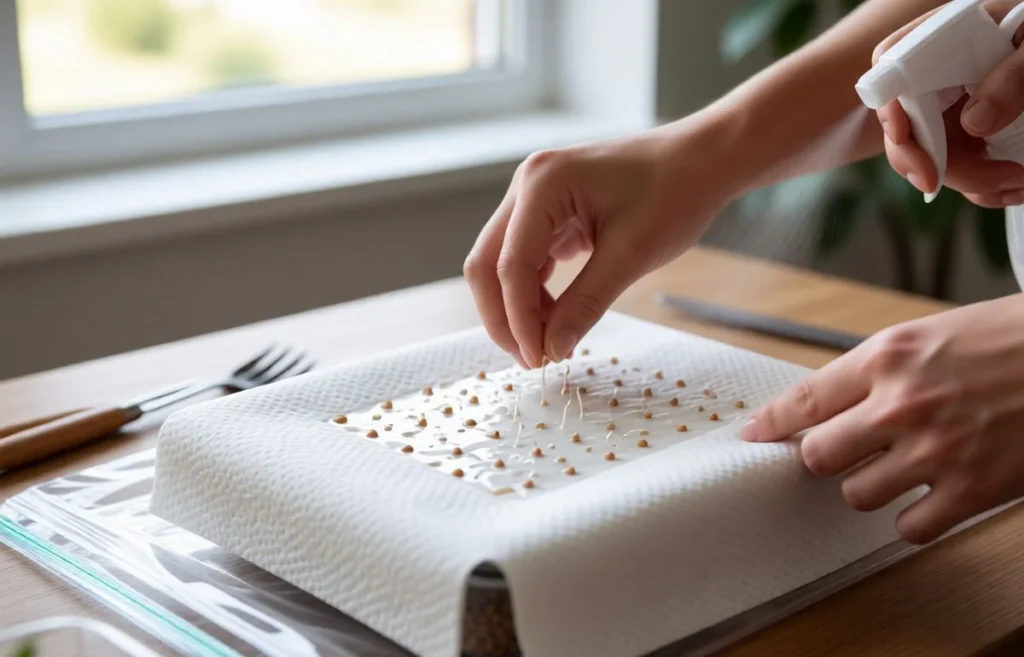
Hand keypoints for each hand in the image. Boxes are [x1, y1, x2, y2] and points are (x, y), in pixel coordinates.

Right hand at [464, 118, 736, 367]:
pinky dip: (534, 291)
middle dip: (504, 316)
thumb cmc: (675, 193)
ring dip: (517, 306)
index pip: (510, 265)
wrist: (702, 160)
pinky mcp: (549, 211)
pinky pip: (526, 257)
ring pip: (502, 263)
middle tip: (530, 359)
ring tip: (547, 343)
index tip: (538, 360)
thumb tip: (552, 349)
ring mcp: (535, 196)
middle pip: (487, 263)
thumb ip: (585, 304)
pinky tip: (554, 317)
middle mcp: (528, 185)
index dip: (519, 319)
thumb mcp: (631, 255)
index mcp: (542, 185)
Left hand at [742, 294, 1023, 543]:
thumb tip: (825, 403)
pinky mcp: (972, 490)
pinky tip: (931, 495)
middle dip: (824, 456)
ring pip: (856, 495)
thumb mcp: (929, 335)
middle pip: (817, 455)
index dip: (769, 423)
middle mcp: (901, 404)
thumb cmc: (1008, 340)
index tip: (752, 435)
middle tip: (845, 452)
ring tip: (899, 468)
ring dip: (869, 486)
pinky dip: (913, 518)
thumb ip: (875, 369)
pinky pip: (908, 527)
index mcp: (888, 357)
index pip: (803, 400)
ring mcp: (936, 451)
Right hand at [875, 0, 1023, 206]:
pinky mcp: (961, 135)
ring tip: (1015, 181)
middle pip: (904, 128)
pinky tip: (1009, 185)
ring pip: (928, 159)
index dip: (889, 104)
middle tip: (981, 179)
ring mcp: (944, 110)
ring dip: (968, 182)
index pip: (891, 69)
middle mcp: (931, 79)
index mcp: (938, 40)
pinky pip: (953, 169)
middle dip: (931, 164)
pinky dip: (979, 186)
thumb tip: (976, 123)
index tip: (902, 135)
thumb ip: (1012, 74)